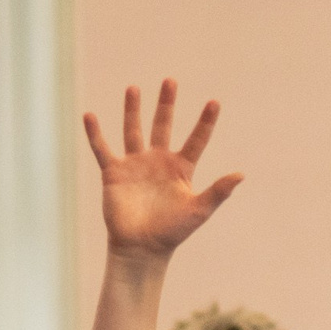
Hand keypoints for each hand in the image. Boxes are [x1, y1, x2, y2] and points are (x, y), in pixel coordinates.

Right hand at [85, 81, 243, 262]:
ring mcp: (135, 165)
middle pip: (163, 125)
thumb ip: (218, 191)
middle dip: (166, 104)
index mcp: (181, 169)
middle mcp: (158, 162)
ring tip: (133, 88)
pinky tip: (89, 115)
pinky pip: (102, 148)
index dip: (206, 122)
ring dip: (133, 109)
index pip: (196, 139)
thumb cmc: (172, 232)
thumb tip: (241, 174)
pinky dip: (95, 133)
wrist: (141, 249)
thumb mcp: (198, 210)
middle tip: (170, 81)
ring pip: (133, 130)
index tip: (215, 101)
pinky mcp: (113, 172)